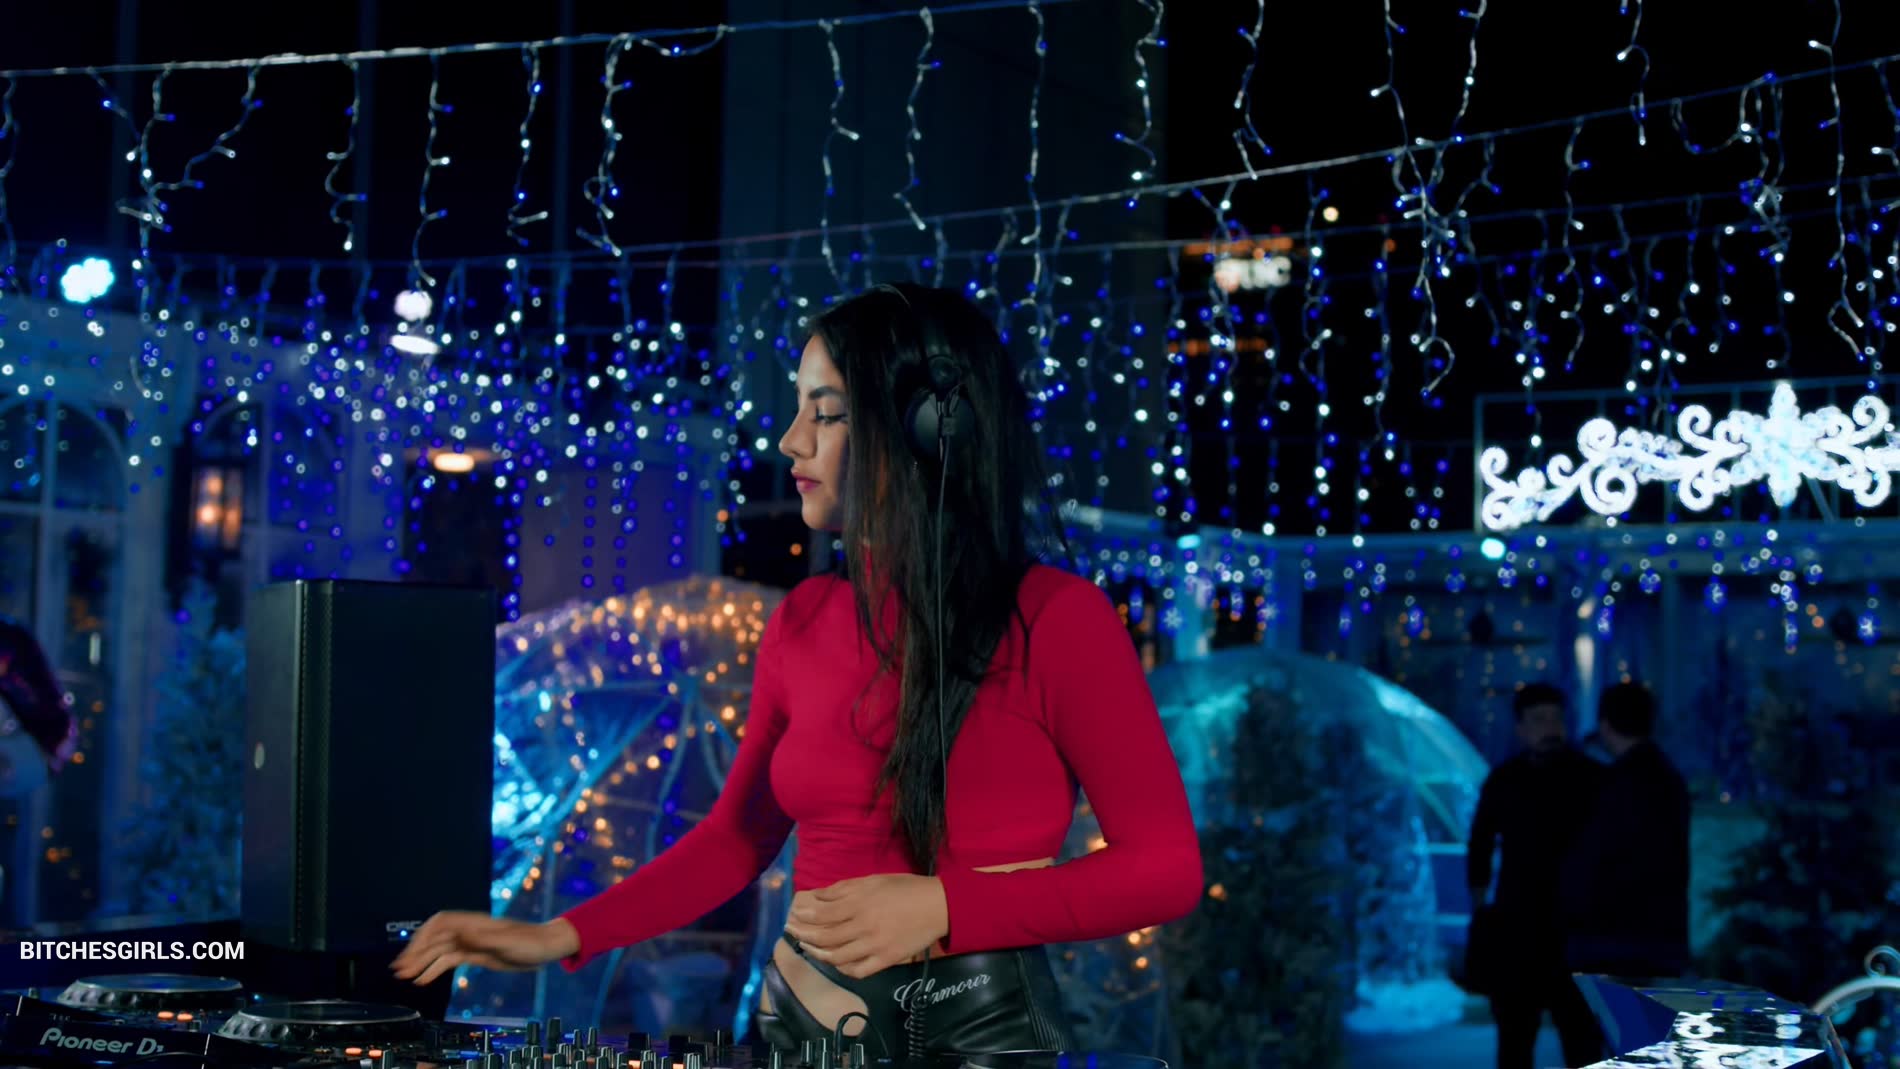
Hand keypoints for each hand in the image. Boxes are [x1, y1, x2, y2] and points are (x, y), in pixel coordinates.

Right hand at [389, 913, 579, 984]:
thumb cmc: (531, 942)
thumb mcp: (509, 941)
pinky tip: (423, 980)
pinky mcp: (475, 954)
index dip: (423, 936)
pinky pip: (449, 961)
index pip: (441, 924)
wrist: (545, 948)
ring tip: (404, 976)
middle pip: (436, 939)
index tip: (411, 951)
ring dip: (421, 962)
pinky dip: (434, 969)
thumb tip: (460, 933)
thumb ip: (484, 938)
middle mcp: (469, 931)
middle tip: (399, 969)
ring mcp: (471, 942)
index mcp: (474, 923)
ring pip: (439, 951)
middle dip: (416, 952)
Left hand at [783, 874, 947, 978]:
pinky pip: (858, 971)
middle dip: (804, 935)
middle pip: (825, 937)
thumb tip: (817, 896)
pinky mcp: (885, 960)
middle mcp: (864, 926)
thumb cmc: (904, 889)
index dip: (805, 917)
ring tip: (808, 949)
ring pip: (837, 957)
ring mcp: (874, 946)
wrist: (937, 906)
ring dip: (818, 954)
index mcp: (860, 904)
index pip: (823, 914)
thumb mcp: (872, 881)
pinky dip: (843, 969)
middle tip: (792, 933)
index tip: (793, 916)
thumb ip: (843, 889)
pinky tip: (836, 963)